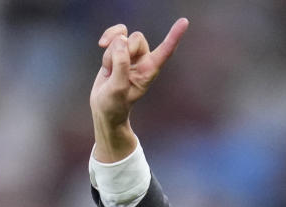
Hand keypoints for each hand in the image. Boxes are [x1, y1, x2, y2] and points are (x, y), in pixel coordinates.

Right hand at [89, 19, 188, 161]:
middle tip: (115, 70)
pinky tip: (101, 46)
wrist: (103, 106)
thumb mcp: (118, 88)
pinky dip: (107, 38)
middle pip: (137, 38)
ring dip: (110, 52)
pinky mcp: (119, 49)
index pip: (166, 51)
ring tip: (109, 70)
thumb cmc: (115, 103)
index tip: (184, 22)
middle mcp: (144, 59)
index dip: (174, 36)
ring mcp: (131, 54)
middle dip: (122, 50)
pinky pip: (115, 33)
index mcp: (150, 70)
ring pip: (122, 36)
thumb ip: (121, 65)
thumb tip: (121, 40)